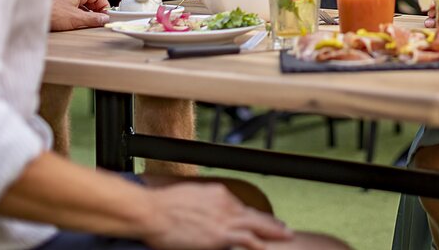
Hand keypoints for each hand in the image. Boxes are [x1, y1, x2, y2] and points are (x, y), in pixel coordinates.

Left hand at [49, 0, 110, 31]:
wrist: (32, 15)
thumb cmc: (51, 13)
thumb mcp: (76, 19)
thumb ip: (92, 19)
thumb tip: (104, 18)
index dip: (104, 4)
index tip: (105, 15)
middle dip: (96, 9)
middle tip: (98, 19)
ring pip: (82, 3)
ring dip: (87, 12)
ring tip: (88, 22)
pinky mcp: (59, 5)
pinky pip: (74, 7)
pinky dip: (79, 13)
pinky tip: (76, 22)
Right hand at [142, 182, 292, 249]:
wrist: (153, 212)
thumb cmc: (163, 207)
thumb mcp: (190, 197)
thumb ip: (204, 205)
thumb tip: (207, 214)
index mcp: (218, 193)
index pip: (241, 206)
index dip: (254, 215)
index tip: (262, 219)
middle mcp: (226, 204)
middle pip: (254, 214)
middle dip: (271, 222)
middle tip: (285, 229)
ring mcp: (225, 220)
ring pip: (256, 225)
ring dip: (273, 232)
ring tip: (286, 236)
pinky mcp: (221, 235)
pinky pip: (247, 240)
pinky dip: (259, 244)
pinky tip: (266, 248)